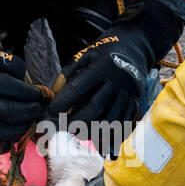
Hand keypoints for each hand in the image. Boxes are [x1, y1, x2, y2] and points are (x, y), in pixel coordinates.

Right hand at [0, 38, 43, 145]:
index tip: (39, 96)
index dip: (31, 95)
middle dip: (26, 113)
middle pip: (6, 111)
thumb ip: (16, 69)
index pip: (14, 90)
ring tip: (25, 126)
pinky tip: (7, 143)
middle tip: (36, 110)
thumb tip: (31, 88)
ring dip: (13, 131)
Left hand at [46, 0, 184, 128]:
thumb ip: (68, 73)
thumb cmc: (104, 54)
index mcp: (99, 69)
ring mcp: (127, 94)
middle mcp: (114, 82)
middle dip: (75, 121)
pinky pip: (123, 122)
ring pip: (109, 119)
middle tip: (62, 128)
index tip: (49, 113)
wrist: (134, 49)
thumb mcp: (84, 56)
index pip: (77, 89)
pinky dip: (110, 132)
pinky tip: (97, 136)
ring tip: (77, 133)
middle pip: (94, 108)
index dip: (61, 103)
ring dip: (91, 130)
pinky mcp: (135, 102)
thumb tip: (55, 94)